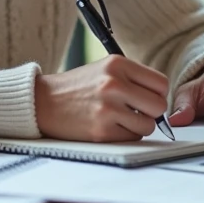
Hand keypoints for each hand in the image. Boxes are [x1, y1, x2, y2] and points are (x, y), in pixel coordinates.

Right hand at [35, 56, 169, 142]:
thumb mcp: (105, 69)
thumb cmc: (76, 87)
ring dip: (138, 126)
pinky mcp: (102, 131)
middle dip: (151, 112)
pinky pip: (131, 138)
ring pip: (148, 126)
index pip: (161, 83)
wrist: (43, 102)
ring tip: (120, 119)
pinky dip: (124, 136)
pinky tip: (109, 126)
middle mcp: (114, 83)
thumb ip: (133, 78)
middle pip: (159, 106)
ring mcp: (108, 108)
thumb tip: (161, 98)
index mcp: (118, 64)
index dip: (158, 94)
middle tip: (137, 112)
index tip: (148, 98)